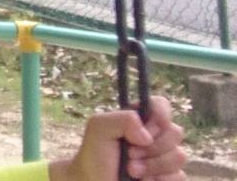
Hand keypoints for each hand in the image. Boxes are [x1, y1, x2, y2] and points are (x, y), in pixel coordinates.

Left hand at [55, 96, 185, 180]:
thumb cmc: (96, 155)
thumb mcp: (99, 128)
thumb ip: (121, 119)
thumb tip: (147, 135)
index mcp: (141, 119)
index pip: (161, 105)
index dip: (160, 115)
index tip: (146, 130)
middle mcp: (156, 136)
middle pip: (176, 132)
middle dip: (151, 147)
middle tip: (129, 155)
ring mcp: (166, 157)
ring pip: (179, 156)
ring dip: (153, 166)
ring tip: (131, 170)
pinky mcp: (170, 176)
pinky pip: (180, 176)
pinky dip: (159, 180)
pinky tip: (142, 180)